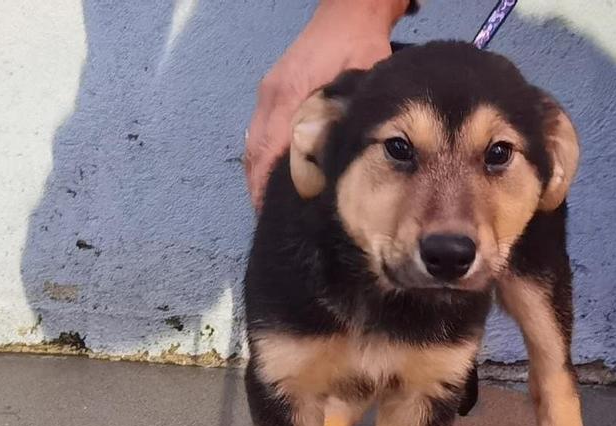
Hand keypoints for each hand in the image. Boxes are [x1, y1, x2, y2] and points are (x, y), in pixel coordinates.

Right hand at [244, 0, 407, 211]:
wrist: (348, 12)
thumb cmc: (358, 44)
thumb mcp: (361, 84)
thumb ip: (346, 118)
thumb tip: (334, 160)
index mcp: (288, 95)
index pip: (268, 150)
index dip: (265, 183)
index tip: (269, 210)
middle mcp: (271, 95)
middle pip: (254, 151)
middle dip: (257, 185)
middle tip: (269, 215)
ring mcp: (269, 92)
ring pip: (254, 141)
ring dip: (259, 172)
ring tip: (270, 201)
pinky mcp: (273, 89)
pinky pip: (260, 130)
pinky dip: (263, 154)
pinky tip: (275, 172)